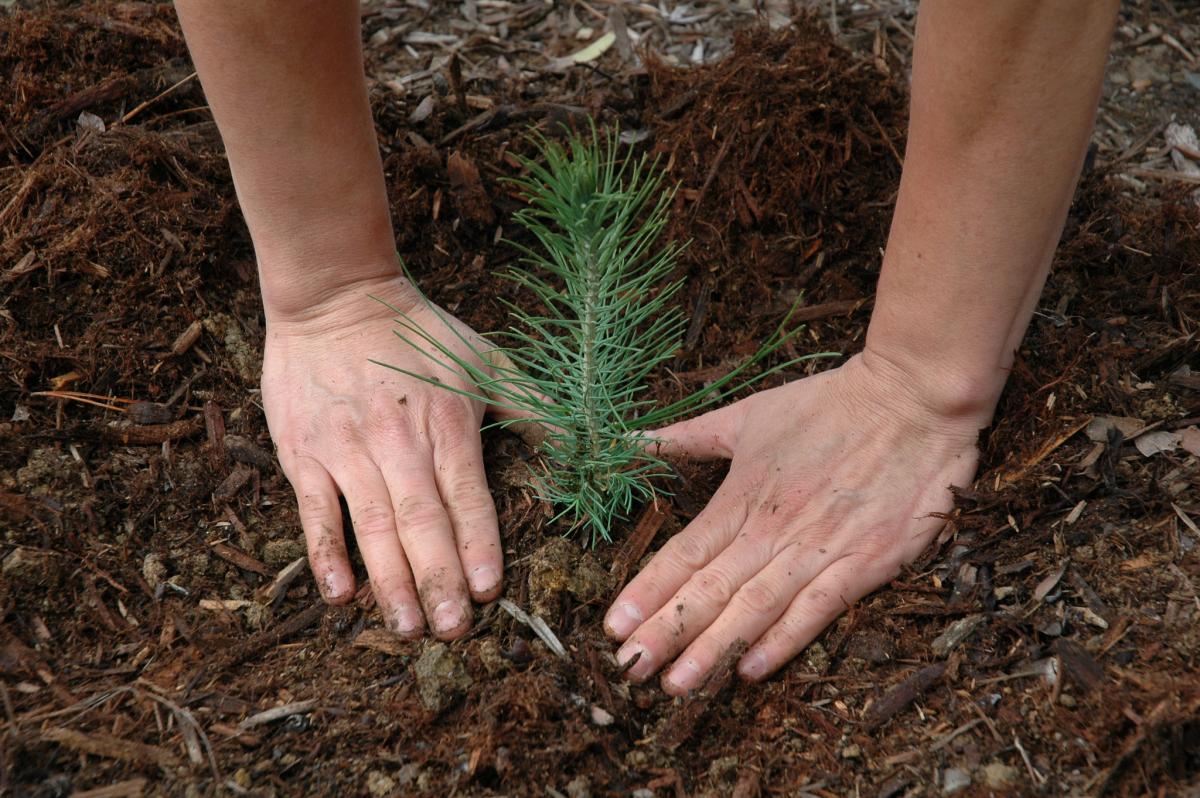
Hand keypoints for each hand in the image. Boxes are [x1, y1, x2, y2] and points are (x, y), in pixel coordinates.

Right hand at [262, 274, 504, 639]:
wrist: (334, 296)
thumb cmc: (418, 332)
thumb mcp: (485, 359)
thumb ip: (534, 406)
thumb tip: (589, 443)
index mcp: (446, 423)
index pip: (466, 494)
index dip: (478, 543)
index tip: (489, 590)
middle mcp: (398, 440)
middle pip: (421, 520)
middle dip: (438, 578)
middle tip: (453, 631)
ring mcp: (347, 449)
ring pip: (371, 525)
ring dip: (390, 579)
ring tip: (407, 627)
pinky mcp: (304, 452)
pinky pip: (315, 510)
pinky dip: (326, 553)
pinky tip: (340, 594)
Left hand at [604, 351, 987, 691]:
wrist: (912, 399)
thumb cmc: (828, 405)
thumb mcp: (749, 414)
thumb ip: (689, 436)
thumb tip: (632, 441)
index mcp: (742, 495)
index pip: (684, 553)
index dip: (647, 592)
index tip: (612, 627)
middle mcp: (773, 529)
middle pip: (710, 589)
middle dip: (666, 632)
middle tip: (629, 670)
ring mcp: (818, 549)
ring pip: (754, 607)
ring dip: (712, 649)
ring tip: (676, 685)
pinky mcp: (865, 563)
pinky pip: (817, 610)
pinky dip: (783, 641)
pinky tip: (750, 671)